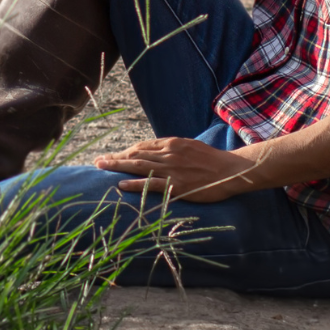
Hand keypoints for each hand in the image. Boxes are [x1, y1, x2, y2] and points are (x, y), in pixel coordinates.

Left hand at [94, 137, 261, 201]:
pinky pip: (150, 184)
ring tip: (102, 168)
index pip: (142, 146)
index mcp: (172, 143)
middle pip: (136, 154)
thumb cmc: (212, 160)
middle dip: (115, 158)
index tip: (113, 155)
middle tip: (98, 161)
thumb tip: (157, 153)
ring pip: (138, 166)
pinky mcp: (176, 185)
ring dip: (118, 167)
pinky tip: (120, 185)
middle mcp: (168, 154)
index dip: (126, 151)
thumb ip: (173, 149)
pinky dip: (134, 184)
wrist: (230, 170)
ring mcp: (171, 169)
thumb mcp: (190, 147)